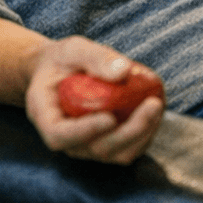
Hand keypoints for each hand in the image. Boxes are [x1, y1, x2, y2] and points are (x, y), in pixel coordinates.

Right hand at [24, 36, 163, 164]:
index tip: (109, 117)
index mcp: (45, 116)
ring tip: (157, 103)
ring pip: (118, 154)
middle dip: (130, 131)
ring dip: (143, 133)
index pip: (60, 136)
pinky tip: (156, 106)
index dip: (85, 131)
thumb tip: (124, 72)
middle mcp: (66, 139)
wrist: (61, 72)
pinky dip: (147, 131)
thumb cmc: (64, 60)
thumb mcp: (73, 49)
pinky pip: (130, 148)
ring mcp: (88, 146)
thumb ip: (95, 58)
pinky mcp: (107, 144)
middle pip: (98, 149)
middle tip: (153, 104)